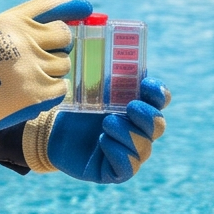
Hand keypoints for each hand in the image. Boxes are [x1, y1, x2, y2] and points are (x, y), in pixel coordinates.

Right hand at [0, 0, 91, 134]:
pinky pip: (61, 87)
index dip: (71, 5)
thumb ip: (20, 25)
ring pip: (64, 63)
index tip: (86, 8)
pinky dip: (51, 91)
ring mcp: (32, 67)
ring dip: (53, 71)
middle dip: (59, 45)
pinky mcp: (37, 94)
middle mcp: (23, 40)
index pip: (50, 5)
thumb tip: (63, 21)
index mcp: (9, 21)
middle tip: (42, 57)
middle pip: (64, 35)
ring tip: (27, 78)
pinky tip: (31, 93)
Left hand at [22, 76, 170, 181]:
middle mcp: (139, 130)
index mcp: (139, 105)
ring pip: (144, 147)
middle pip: (158, 125)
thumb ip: (105, 73)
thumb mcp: (90, 88)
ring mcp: (130, 152)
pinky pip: (128, 167)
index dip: (159, 92)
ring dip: (127, 133)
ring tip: (107, 123)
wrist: (52, 130)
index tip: (146, 84)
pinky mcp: (116, 170)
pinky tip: (103, 141)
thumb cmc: (76, 105)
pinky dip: (119, 153)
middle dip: (147, 116)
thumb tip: (107, 43)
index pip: (161, 99)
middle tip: (130, 107)